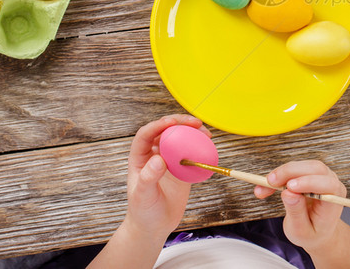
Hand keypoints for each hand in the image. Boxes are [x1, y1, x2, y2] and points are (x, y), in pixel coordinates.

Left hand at [124, 115, 209, 238]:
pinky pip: (192, 154)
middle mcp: (154, 154)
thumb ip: (148, 177)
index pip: (146, 134)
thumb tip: (158, 159)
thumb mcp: (143, 195)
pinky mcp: (182, 169)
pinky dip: (201, 149)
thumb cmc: (143, 211)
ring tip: (206, 134)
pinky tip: (209, 149)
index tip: (172, 122)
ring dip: (193, 133)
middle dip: (180, 123)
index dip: (158, 125)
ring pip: (181, 139)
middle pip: (167, 131)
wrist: (154, 226)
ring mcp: (169, 161)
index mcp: (139, 157)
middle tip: (196, 123)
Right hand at [254, 160, 345, 252]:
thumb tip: (288, 193)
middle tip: (270, 182)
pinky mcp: (310, 174)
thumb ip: (296, 213)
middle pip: (314, 168)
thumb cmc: (312, 233)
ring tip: (264, 187)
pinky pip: (294, 169)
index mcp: (335, 201)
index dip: (309, 182)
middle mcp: (332, 184)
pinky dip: (279, 176)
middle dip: (290, 172)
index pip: (328, 185)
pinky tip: (266, 186)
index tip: (290, 187)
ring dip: (281, 173)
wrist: (317, 232)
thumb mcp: (302, 231)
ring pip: (302, 165)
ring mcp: (322, 177)